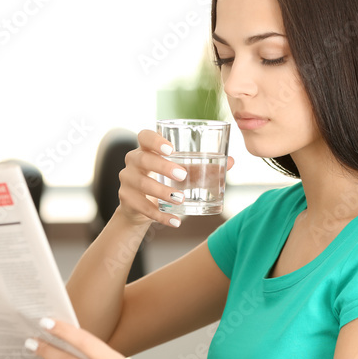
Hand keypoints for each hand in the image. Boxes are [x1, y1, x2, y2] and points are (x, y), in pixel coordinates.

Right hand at [119, 129, 233, 227]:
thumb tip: (231, 162)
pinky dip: (160, 216)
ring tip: (180, 199)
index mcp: (146, 149)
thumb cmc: (164, 182)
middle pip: (143, 159)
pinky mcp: (126, 200)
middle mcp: (133, 161)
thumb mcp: (181, 173)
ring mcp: (127, 180)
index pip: (144, 136)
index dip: (155, 140)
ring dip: (162, 192)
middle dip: (162, 167)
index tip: (171, 149)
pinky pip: (142, 207)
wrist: (141, 207)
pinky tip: (175, 221)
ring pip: (141, 184)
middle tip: (182, 175)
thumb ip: (202, 167)